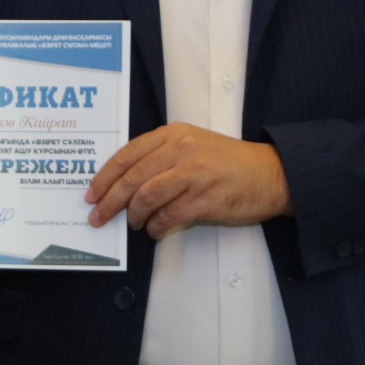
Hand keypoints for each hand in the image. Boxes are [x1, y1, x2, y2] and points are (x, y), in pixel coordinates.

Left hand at [85, 123, 288, 237]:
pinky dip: (156, 226)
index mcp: (174, 134)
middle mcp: (181, 150)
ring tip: (134, 224)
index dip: (104, 176)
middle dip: (110, 201)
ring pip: (147, 197)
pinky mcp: (206, 199)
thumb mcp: (193, 145)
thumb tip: (124, 183)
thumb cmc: (229, 163)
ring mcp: (194, 174)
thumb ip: (160, 157)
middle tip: (99, 217)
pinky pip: (169, 216)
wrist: (272, 174)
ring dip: (134, 215)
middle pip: (132, 178)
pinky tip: (155, 230)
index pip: (127, 155)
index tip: (91, 194)